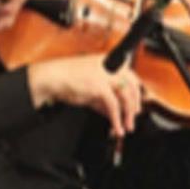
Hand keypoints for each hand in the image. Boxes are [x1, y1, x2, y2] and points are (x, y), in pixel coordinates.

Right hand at [28, 54, 142, 138]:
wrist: (52, 78)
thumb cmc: (66, 79)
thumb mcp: (91, 89)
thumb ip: (104, 99)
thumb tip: (114, 111)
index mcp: (109, 61)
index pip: (132, 77)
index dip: (137, 94)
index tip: (136, 106)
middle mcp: (110, 66)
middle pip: (133, 87)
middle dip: (135, 105)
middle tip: (133, 118)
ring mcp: (106, 75)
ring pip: (126, 96)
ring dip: (128, 115)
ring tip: (126, 127)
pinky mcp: (99, 86)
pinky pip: (113, 105)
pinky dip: (116, 119)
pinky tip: (116, 127)